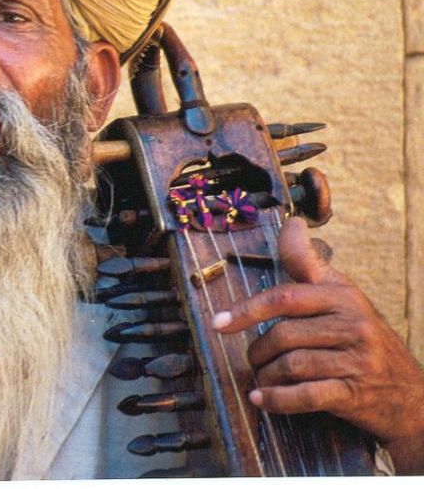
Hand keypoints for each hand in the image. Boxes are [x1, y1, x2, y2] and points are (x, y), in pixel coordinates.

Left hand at [211, 217, 423, 473]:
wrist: (411, 395)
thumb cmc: (364, 339)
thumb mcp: (343, 296)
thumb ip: (310, 265)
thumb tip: (291, 224)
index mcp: (344, 296)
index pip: (286, 297)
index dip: (247, 308)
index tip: (218, 322)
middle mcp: (353, 324)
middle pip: (284, 334)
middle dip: (257, 350)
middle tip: (252, 359)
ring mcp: (357, 360)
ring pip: (291, 365)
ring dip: (265, 376)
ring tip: (260, 379)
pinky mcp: (355, 394)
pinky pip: (306, 395)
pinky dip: (277, 399)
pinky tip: (261, 399)